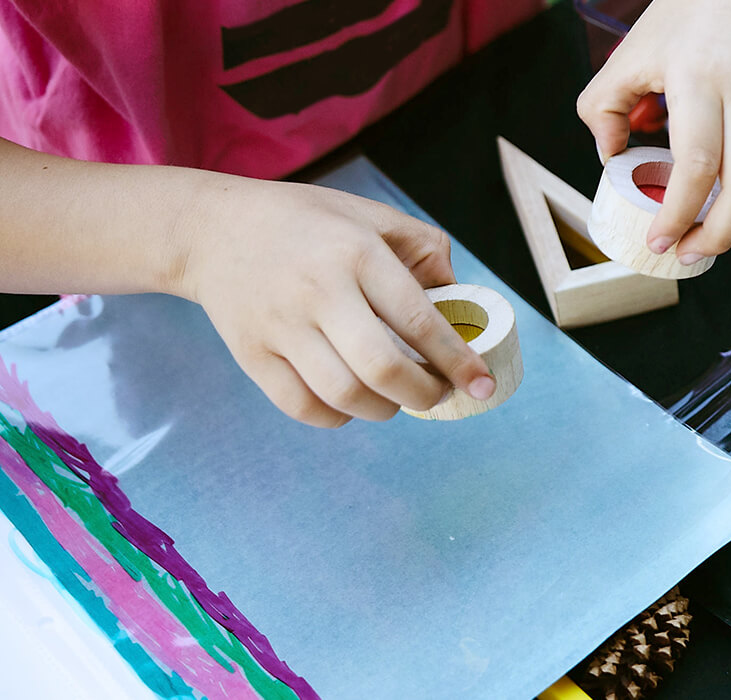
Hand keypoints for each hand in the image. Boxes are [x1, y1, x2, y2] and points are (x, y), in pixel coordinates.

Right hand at [177, 178, 493, 427]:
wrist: (212, 230)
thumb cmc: (306, 224)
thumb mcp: (370, 215)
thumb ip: (424, 251)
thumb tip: (459, 300)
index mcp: (357, 253)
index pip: (418, 319)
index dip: (457, 360)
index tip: (482, 384)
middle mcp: (318, 291)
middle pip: (382, 369)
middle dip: (424, 394)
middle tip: (438, 392)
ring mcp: (280, 326)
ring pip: (344, 396)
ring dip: (385, 409)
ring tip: (396, 396)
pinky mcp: (251, 354)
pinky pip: (302, 407)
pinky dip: (338, 417)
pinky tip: (352, 401)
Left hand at [575, 0, 730, 265]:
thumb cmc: (692, 10)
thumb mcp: (634, 50)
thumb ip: (604, 104)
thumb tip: (609, 157)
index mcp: (698, 78)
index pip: (696, 164)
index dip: (679, 213)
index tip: (659, 238)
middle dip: (717, 234)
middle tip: (689, 250)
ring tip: (725, 240)